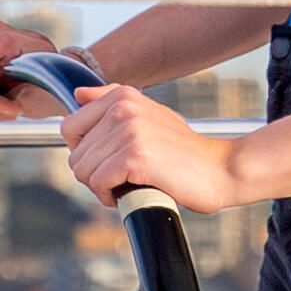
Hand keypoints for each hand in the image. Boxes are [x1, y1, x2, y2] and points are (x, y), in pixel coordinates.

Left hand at [61, 85, 240, 212]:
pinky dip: (109, 196)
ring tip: (126, 185)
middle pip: (75, 154)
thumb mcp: (149, 115)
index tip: (107, 162)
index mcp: (123, 96)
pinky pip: (98, 183)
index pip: (70, 127)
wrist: (220, 169)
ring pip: (83, 170)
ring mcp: (130, 130)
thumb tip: (78, 94)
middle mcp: (124, 107)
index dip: (84, 152)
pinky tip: (129, 193)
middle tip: (120, 179)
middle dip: (93, 174)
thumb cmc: (184, 151)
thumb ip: (112, 101)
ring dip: (101, 187)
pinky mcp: (136, 156)